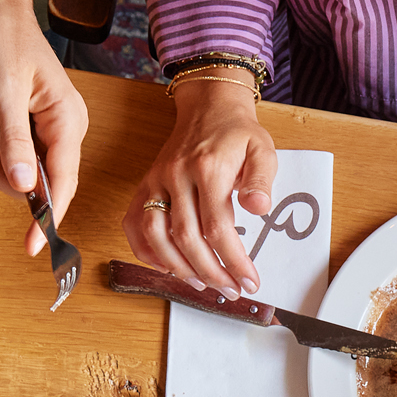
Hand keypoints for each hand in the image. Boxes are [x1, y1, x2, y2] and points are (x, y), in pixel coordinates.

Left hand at [0, 0, 88, 258]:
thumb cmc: (4, 37)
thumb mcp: (4, 91)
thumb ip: (14, 141)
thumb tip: (23, 187)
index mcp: (68, 121)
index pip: (62, 182)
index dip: (48, 216)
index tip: (35, 246)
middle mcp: (64, 128)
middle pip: (39, 181)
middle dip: (7, 173)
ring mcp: (48, 127)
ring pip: (22, 169)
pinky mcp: (30, 122)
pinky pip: (12, 151)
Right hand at [127, 76, 275, 292]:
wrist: (208, 106)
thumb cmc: (237, 133)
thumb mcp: (262, 150)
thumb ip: (261, 180)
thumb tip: (259, 207)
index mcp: (208, 168)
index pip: (218, 227)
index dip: (234, 261)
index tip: (249, 281)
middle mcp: (176, 175)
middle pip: (187, 238)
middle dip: (211, 272)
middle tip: (230, 290)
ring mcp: (156, 181)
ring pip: (156, 234)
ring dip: (178, 267)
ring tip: (202, 284)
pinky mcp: (145, 185)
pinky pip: (133, 223)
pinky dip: (146, 251)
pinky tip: (167, 267)